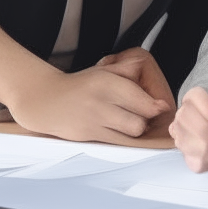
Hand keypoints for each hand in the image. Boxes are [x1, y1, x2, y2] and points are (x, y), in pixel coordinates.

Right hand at [8, 52, 173, 142]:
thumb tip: (146, 67)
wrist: (46, 101)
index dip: (155, 106)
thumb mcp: (104, 69)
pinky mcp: (86, 137)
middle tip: (146, 114)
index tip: (161, 106)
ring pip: (128, 134)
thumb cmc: (81, 84)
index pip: (139, 100)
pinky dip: (123, 136)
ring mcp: (92, 123)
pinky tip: (121, 128)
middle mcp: (99, 104)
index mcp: (106, 83)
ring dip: (135, 129)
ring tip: (133, 120)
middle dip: (146, 119)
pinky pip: (115, 141)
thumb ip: (127, 67)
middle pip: (137, 122)